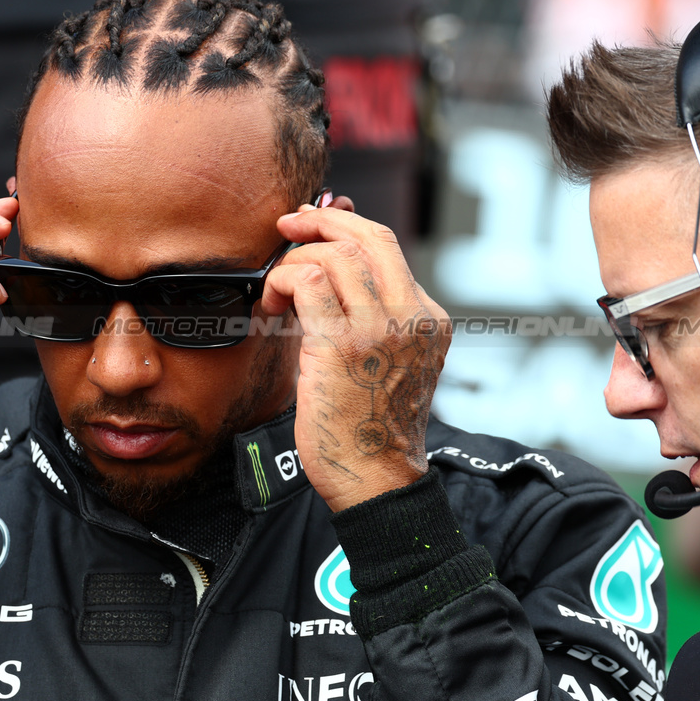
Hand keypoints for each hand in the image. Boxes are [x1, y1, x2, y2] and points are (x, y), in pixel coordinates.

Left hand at [263, 200, 450, 511]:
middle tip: (288, 225)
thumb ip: (373, 317)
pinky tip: (272, 305)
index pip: (386, 247)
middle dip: (321, 220)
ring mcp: (380, 328)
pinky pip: (306, 281)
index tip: (312, 227)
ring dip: (294, 259)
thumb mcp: (392, 363)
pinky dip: (281, 280)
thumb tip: (330, 268)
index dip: (344, 226)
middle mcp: (411, 315)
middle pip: (368, 234)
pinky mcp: (342, 345)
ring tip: (277, 288)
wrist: (377, 480)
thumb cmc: (372, 428)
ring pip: (335, 253)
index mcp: (428, 317)